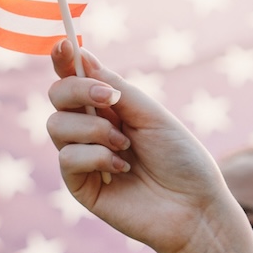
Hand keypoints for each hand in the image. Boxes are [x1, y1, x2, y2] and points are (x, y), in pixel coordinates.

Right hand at [44, 42, 235, 252]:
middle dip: (76, 89)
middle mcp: (91, 128)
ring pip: (56, 125)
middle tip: (110, 97)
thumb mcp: (151, 113)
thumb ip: (115, 86)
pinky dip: (96, 157)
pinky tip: (123, 169)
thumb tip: (81, 55)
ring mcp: (83, 157)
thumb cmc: (181, 159)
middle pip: (57, 96)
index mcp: (109, 107)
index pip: (75, 77)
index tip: (64, 45)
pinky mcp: (79, 186)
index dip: (64, 59)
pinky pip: (67, 158)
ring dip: (94, 129)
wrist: (195, 208)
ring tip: (125, 146)